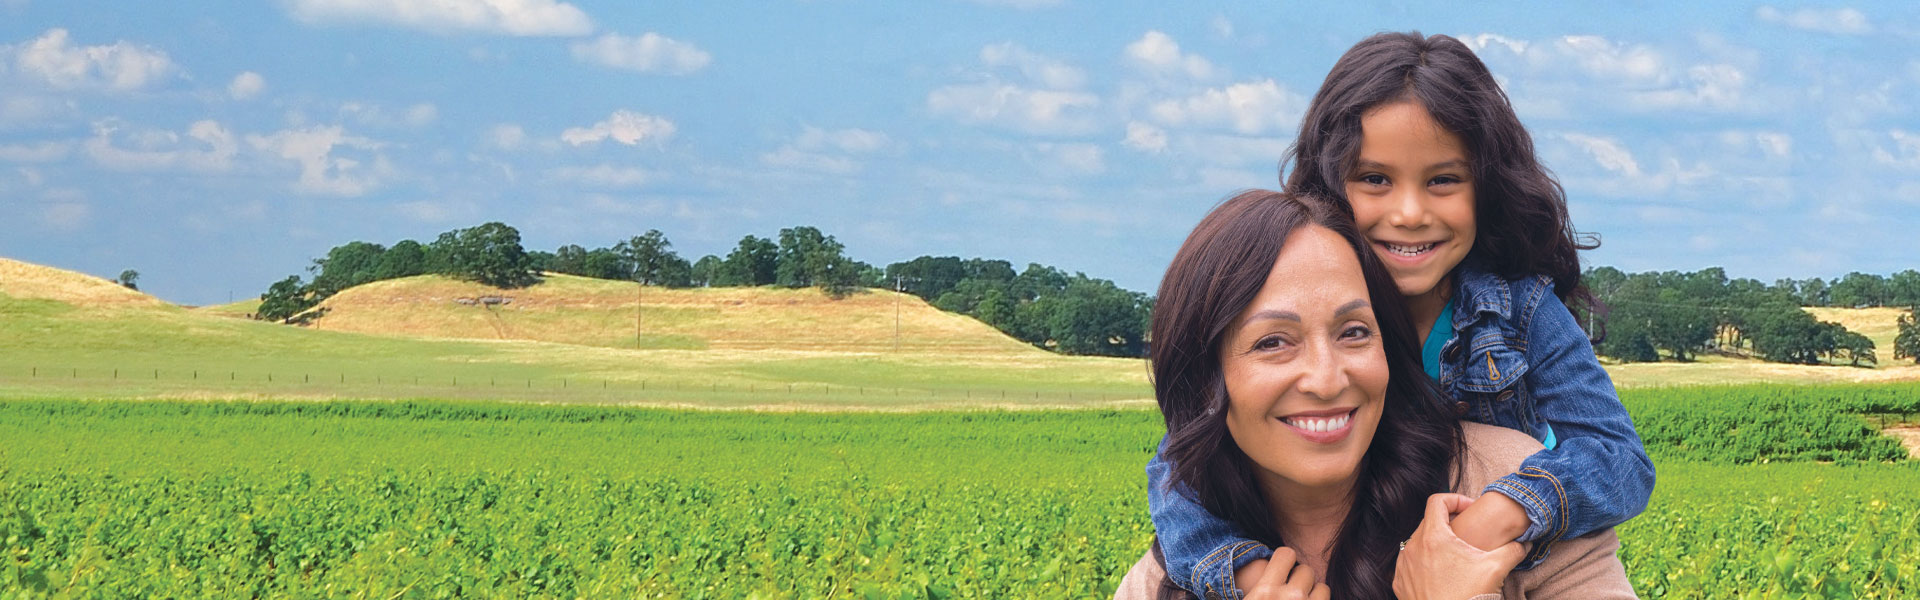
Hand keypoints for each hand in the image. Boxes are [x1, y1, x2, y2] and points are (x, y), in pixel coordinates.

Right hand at [1242, 547, 1329, 599]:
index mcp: (1265, 592)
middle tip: (1290, 594)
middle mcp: (1291, 598)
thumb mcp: (1249, 599)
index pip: (1286, 554)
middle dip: (1300, 580)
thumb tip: (1262, 572)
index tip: (1280, 573)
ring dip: (1314, 594)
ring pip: (1323, 588)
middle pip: (1306, 570)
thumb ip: (1260, 586)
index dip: (1283, 562)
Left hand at [1392, 494, 1525, 599]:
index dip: (1455, 499)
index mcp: (1433, 537)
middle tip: (1467, 534)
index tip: (1469, 510)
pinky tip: (1442, 573)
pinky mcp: (1400, 581)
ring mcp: (1403, 565)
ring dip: (1436, 543)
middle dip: (1449, 523)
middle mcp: (1412, 547)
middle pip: (1428, 521)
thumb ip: (1512, 550)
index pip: (1437, 501)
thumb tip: (1524, 544)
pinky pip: (1410, 562)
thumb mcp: (1495, 570)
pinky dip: (1424, 561)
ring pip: (1418, 542)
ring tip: (1455, 556)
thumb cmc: (1468, 597)